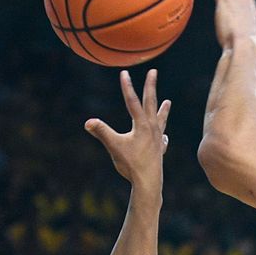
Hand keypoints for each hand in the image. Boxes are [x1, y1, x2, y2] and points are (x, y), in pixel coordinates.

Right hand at [85, 70, 170, 186]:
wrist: (149, 182)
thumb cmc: (131, 164)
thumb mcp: (114, 147)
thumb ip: (102, 132)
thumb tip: (88, 122)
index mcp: (142, 124)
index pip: (132, 101)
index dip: (127, 87)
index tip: (124, 73)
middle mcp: (152, 128)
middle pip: (151, 103)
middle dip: (150, 87)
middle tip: (153, 72)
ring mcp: (157, 139)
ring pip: (160, 120)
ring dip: (163, 110)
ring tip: (168, 102)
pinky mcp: (159, 151)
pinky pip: (161, 140)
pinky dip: (162, 136)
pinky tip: (163, 138)